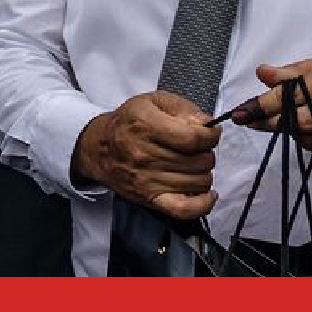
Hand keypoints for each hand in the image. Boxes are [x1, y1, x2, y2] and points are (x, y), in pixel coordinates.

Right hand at [72, 91, 219, 219]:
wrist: (100, 148)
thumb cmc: (128, 124)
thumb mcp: (153, 102)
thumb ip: (183, 108)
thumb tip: (207, 124)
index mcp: (146, 125)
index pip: (194, 138)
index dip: (211, 136)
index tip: (210, 133)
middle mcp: (145, 154)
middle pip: (199, 161)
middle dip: (205, 152)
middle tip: (196, 148)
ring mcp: (147, 179)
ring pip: (199, 182)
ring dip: (203, 172)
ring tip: (192, 164)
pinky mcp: (150, 198)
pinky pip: (184, 209)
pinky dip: (202, 204)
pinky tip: (207, 194)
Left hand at [225, 48, 311, 158]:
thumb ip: (302, 69)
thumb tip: (264, 73)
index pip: (297, 92)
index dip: (266, 104)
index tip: (243, 111)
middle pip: (303, 121)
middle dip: (272, 123)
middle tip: (252, 121)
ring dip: (293, 134)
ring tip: (285, 123)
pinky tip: (311, 133)